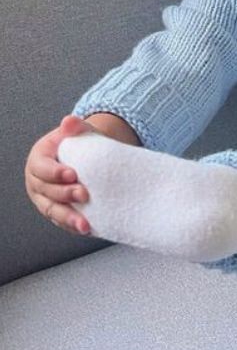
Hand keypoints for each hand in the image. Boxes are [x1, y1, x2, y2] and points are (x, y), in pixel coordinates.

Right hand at [24, 114, 97, 235]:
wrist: (87, 158)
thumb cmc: (79, 144)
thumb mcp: (78, 132)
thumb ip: (74, 127)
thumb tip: (69, 121)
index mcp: (39, 159)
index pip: (42, 167)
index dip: (55, 172)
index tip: (73, 174)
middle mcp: (37, 182)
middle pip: (47, 191)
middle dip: (65, 194)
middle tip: (84, 194)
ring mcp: (45, 199)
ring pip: (52, 210)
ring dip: (68, 218)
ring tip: (84, 224)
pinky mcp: (56, 211)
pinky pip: (61, 221)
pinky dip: (72, 225)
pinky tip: (86, 229)